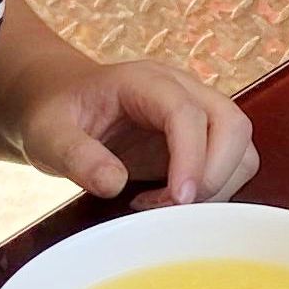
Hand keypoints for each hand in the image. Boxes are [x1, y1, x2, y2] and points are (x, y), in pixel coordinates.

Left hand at [8, 58, 259, 206]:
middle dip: (216, 173)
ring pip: (240, 146)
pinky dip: (212, 190)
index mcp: (146, 81)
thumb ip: (75, 156)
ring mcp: (197, 112)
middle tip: (173, 207)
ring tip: (164, 205)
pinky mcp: (201, 139)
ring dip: (217, 185)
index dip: (191, 156)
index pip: (187, 112)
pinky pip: (231, 164)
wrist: (59, 101)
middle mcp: (183, 90)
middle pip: (233, 124)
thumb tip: (114, 184)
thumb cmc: (55, 114)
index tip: (179, 199)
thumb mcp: (49, 135)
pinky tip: (167, 201)